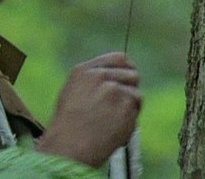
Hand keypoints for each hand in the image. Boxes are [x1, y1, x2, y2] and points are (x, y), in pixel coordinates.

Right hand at [35, 52, 141, 166]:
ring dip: (130, 108)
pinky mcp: (125, 106)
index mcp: (84, 71)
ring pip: (136, 94)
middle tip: (122, 105)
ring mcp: (114, 90)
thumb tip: (118, 78)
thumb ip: (94, 80)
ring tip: (113, 121)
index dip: (128, 68)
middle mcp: (100, 76)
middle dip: (131, 89)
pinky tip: (115, 128)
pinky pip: (136, 110)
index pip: (119, 58)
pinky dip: (130, 120)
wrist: (68, 147)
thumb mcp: (73, 92)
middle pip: (132, 74)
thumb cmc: (68, 126)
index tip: (130, 77)